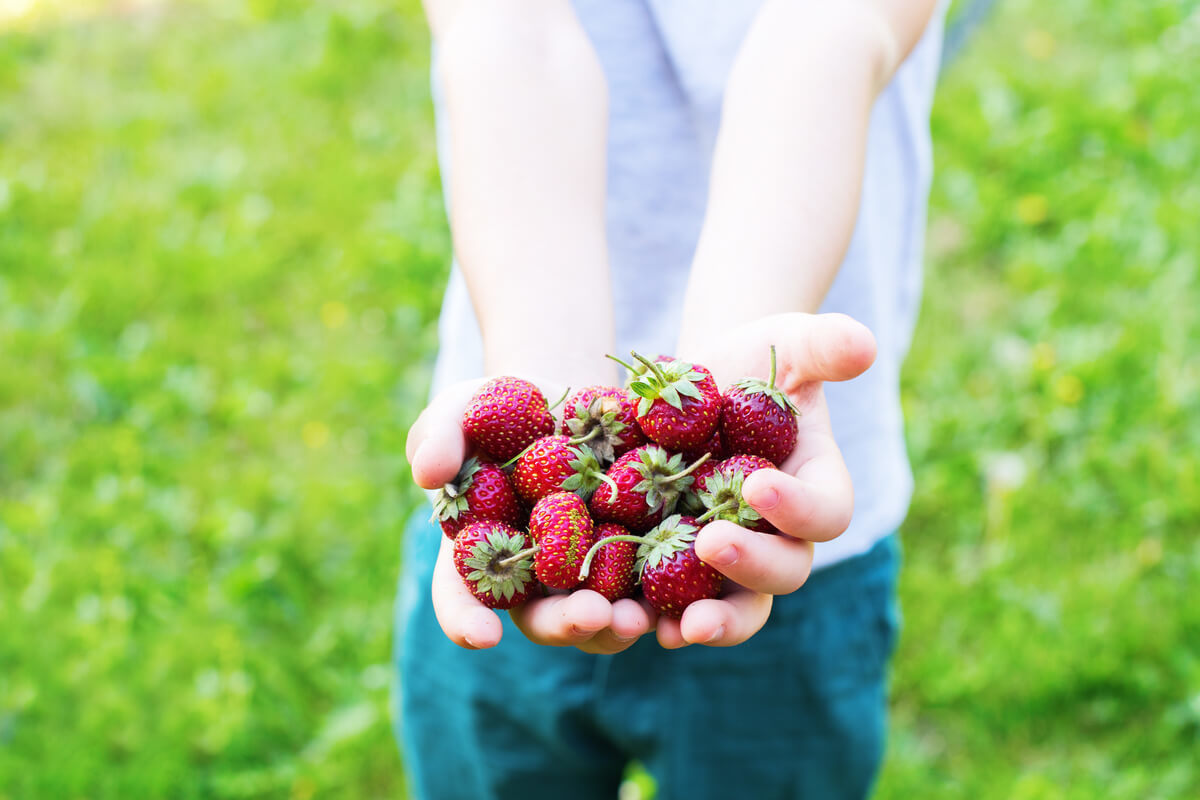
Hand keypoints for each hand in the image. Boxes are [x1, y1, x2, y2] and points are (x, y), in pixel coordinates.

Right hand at [406, 377, 656, 654]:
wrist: (571, 398)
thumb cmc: (498, 407)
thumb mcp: (461, 408)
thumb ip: (439, 435)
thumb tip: (428, 473)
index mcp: (480, 556)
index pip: (463, 598)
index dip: (468, 621)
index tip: (483, 636)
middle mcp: (535, 579)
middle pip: (545, 618)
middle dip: (565, 624)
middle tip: (587, 617)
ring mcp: (589, 572)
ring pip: (603, 615)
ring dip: (618, 623)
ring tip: (636, 617)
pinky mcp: (640, 554)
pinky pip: (656, 582)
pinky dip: (670, 591)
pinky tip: (688, 590)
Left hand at [657, 312, 875, 647]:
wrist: (695, 383)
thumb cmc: (753, 359)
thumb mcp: (787, 341)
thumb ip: (824, 344)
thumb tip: (863, 345)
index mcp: (816, 488)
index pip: (825, 513)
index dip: (800, 509)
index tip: (758, 485)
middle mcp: (779, 535)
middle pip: (782, 573)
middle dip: (752, 567)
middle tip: (713, 544)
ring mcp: (729, 558)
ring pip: (734, 608)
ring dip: (710, 621)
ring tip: (676, 626)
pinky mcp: (678, 565)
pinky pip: (674, 604)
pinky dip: (656, 616)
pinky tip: (630, 620)